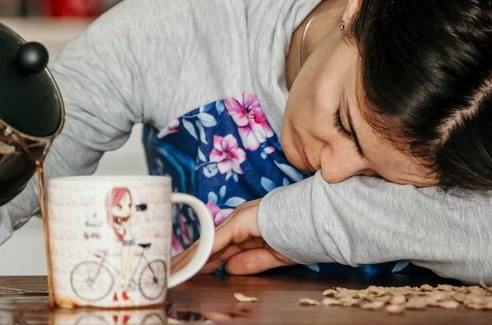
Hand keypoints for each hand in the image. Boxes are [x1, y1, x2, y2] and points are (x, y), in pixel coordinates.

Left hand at [170, 200, 292, 276]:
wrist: (318, 221)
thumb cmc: (302, 235)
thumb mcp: (273, 257)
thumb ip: (251, 262)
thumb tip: (228, 269)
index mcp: (247, 228)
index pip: (219, 248)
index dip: (203, 261)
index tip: (188, 272)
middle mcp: (239, 221)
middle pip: (209, 245)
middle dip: (190, 260)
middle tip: (172, 271)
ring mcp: (238, 219)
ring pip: (208, 242)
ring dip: (190, 258)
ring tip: (174, 270)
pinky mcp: (240, 221)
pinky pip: (218, 240)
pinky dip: (204, 253)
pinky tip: (191, 264)